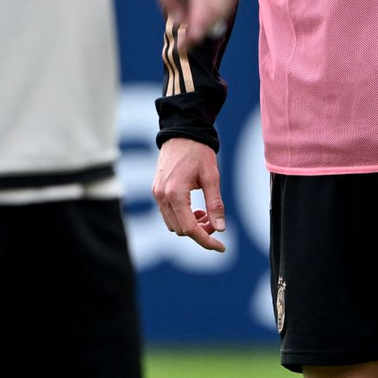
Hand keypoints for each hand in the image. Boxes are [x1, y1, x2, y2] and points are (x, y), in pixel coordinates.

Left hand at [146, 0, 238, 44]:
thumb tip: (182, 22)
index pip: (204, 2)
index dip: (197, 26)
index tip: (187, 43)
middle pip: (217, 8)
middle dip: (202, 30)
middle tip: (184, 45)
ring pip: (225, 7)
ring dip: (210, 24)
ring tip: (190, 34)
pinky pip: (230, 1)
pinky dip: (219, 13)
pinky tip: (204, 19)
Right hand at [152, 137, 226, 252]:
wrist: (182, 131)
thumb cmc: (198, 152)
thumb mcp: (212, 176)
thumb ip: (215, 204)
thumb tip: (220, 229)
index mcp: (175, 194)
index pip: (189, 229)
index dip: (206, 241)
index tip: (221, 246)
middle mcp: (162, 197)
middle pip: (180, 230)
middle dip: (200, 232)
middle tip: (215, 222)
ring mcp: (157, 194)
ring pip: (173, 224)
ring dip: (190, 225)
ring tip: (205, 214)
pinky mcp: (157, 191)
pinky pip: (168, 214)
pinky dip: (182, 217)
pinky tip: (195, 209)